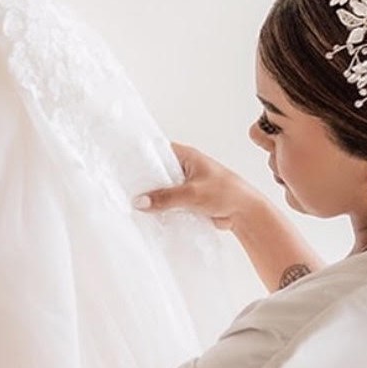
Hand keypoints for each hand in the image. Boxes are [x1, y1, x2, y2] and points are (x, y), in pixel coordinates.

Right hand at [135, 142, 261, 230]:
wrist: (244, 212)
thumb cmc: (225, 193)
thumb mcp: (192, 194)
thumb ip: (166, 198)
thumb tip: (140, 202)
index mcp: (187, 157)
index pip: (158, 151)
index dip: (142, 157)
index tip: (124, 165)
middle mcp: (185, 169)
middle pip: (158, 172)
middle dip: (144, 181)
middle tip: (122, 189)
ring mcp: (185, 185)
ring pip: (163, 190)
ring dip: (153, 198)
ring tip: (130, 204)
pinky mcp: (187, 201)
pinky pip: (169, 203)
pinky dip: (161, 209)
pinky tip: (148, 216)